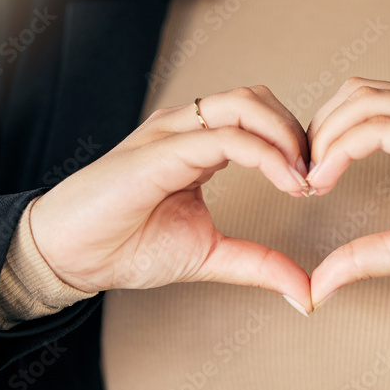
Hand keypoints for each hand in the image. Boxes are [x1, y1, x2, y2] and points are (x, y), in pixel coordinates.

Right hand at [29, 85, 313, 310]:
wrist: (71, 255)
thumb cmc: (126, 246)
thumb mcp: (209, 255)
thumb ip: (258, 264)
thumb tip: (304, 290)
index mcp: (197, 145)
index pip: (258, 118)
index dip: (295, 144)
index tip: (316, 184)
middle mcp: (186, 129)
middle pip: (258, 99)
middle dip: (298, 131)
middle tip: (318, 175)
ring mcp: (172, 133)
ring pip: (246, 104)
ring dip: (287, 136)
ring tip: (305, 176)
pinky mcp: (162, 150)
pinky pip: (225, 136)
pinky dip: (266, 154)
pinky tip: (288, 181)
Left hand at [306, 77, 389, 307]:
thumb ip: (364, 256)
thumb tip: (321, 283)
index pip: (359, 105)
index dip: (325, 134)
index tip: (307, 178)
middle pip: (354, 93)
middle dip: (317, 130)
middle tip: (301, 176)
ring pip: (362, 101)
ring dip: (325, 137)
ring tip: (311, 179)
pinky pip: (381, 127)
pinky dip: (343, 148)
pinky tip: (326, 179)